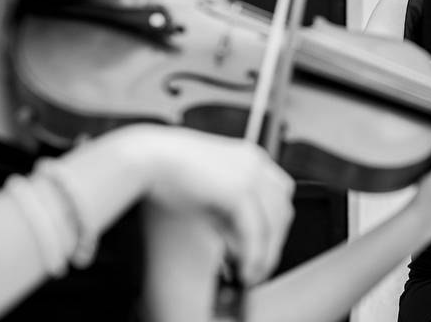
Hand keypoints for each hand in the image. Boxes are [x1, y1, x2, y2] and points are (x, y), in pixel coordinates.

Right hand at [129, 125, 294, 284]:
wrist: (148, 155)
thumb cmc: (167, 168)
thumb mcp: (208, 185)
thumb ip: (227, 204)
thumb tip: (235, 232)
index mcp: (250, 156)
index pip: (280, 191)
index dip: (277, 221)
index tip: (269, 244)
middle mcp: (256, 162)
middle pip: (282, 209)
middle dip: (276, 242)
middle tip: (264, 267)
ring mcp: (249, 175)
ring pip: (272, 223)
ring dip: (267, 254)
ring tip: (254, 275)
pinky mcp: (237, 190)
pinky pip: (254, 231)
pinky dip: (253, 255)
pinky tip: (246, 271)